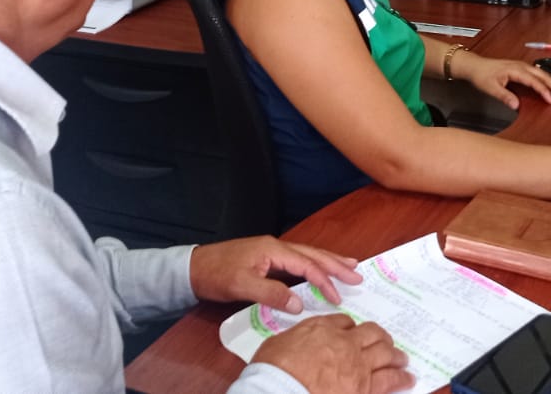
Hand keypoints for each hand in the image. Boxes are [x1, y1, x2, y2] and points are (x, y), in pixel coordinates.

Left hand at [189, 237, 362, 312]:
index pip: (306, 265)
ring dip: (328, 261)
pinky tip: (318, 268)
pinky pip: (298, 259)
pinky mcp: (267, 257)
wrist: (194, 267)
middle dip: (336, 264)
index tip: (337, 297)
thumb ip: (271, 293)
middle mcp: (276, 246)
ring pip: (307, 254)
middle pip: (313, 254)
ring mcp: (271, 250)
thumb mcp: (242, 286)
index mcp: (273, 249)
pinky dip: (313, 264)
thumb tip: (299, 303)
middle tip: (357, 274)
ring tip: (349, 265)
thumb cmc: (216, 275)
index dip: (324, 281)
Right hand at [252, 315, 414, 393]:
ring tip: (401, 358)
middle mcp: (344, 343)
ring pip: (385, 353)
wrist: (281, 391)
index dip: (351, 328)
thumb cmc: (272, 371)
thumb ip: (295, 340)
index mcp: (320, 329)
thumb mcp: (277, 344)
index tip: (353, 332)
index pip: (343, 323)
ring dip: (395, 355)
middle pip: (371, 333)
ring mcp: (358, 365)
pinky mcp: (365, 387)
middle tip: (385, 341)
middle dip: (380, 337)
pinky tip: (408, 378)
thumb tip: (298, 344)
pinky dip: (402, 377)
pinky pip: (390, 379)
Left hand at [456, 53, 550, 109]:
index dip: (544, 91)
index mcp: (516, 70)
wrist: (474, 65)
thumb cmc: (482, 74)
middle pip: (543, 75)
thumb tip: (516, 105)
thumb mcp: (490, 88)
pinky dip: (547, 80)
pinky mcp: (521, 68)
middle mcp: (521, 66)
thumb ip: (504, 96)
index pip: (534, 81)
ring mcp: (522, 66)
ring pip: (542, 74)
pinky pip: (538, 73)